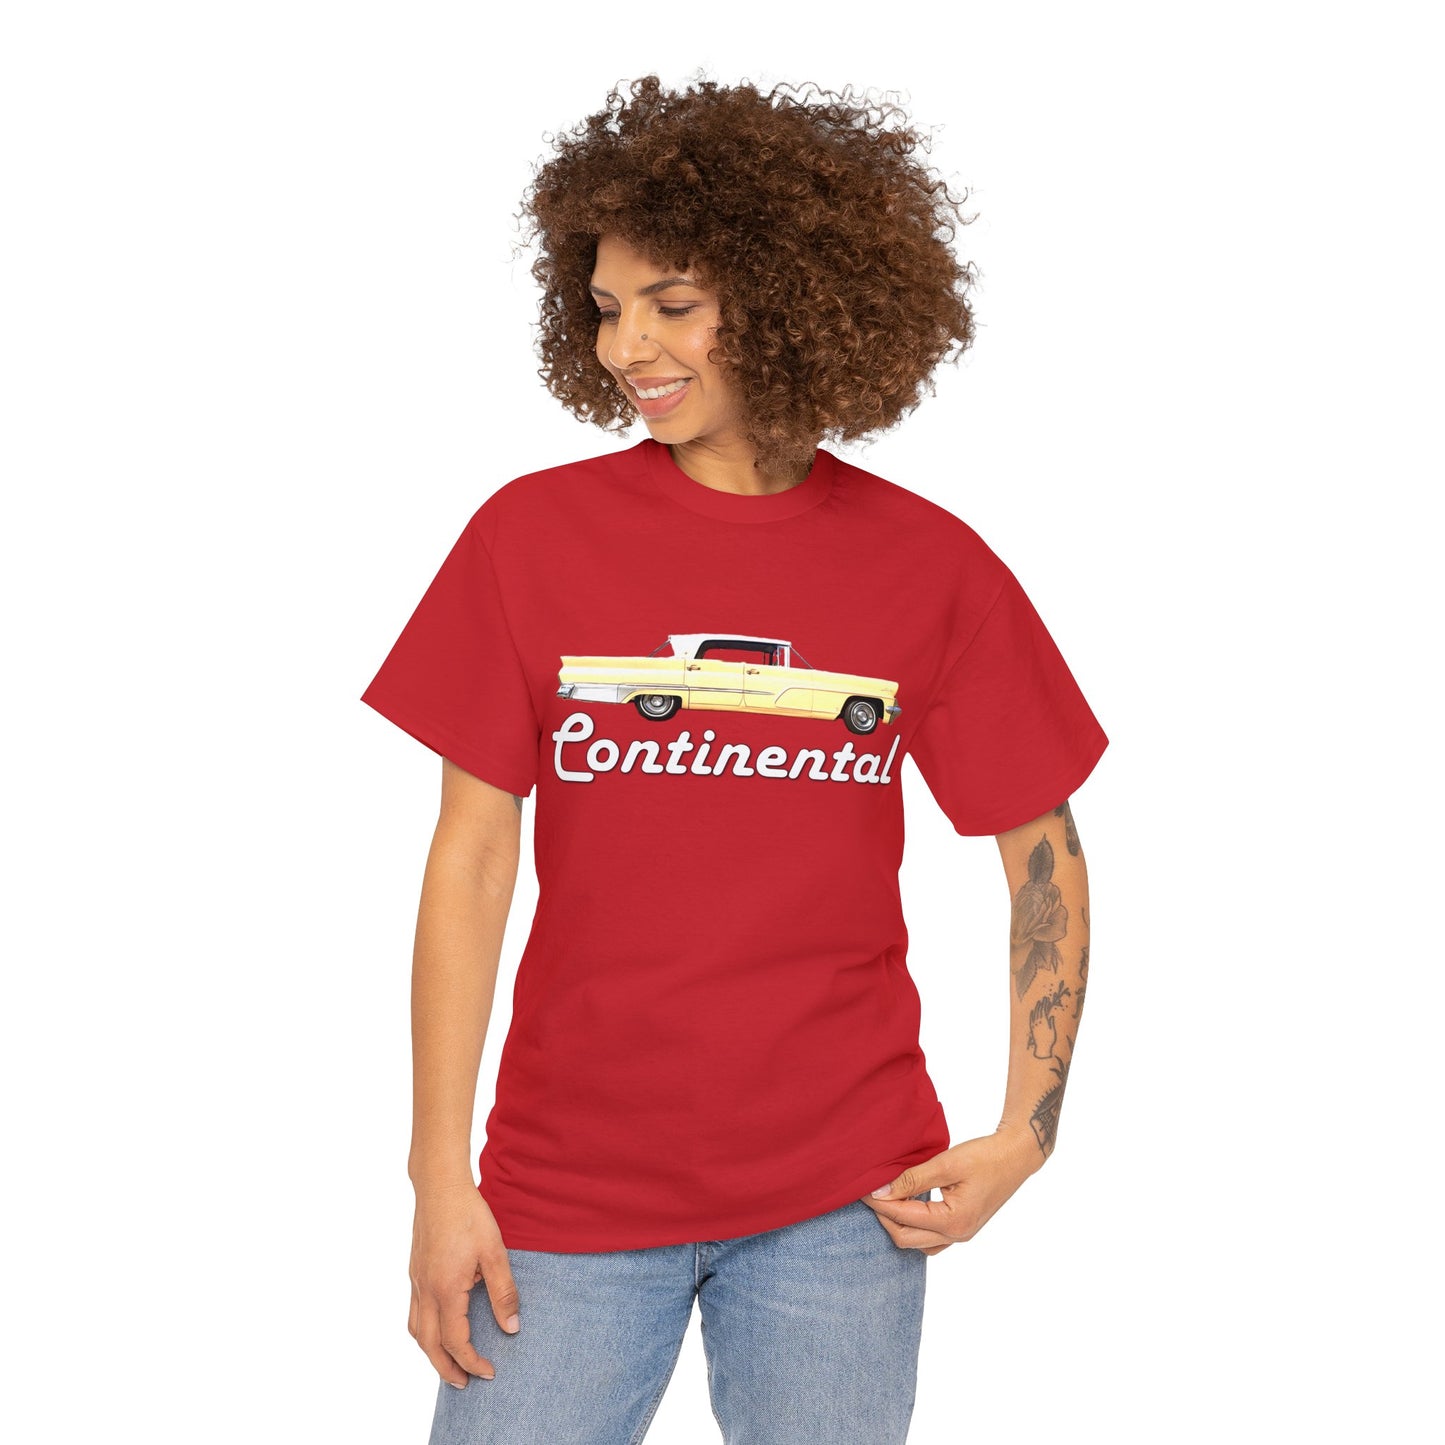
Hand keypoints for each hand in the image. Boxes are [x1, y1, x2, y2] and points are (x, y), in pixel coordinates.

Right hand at [408, 1180, 520, 1386]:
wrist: (439, 1185)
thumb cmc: (469, 1214)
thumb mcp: (495, 1251)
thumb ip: (504, 1291)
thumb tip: (512, 1328)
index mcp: (446, 1289)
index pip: (456, 1341)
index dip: (472, 1362)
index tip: (488, 1373)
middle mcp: (426, 1290)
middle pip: (429, 1346)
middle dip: (446, 1369)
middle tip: (465, 1383)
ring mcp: (416, 1281)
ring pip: (417, 1331)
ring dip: (431, 1353)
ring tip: (450, 1362)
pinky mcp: (415, 1271)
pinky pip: (414, 1313)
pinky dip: (425, 1331)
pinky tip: (440, 1326)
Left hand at [860, 1129, 1042, 1254]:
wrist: (1016, 1156)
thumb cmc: (985, 1156)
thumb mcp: (946, 1164)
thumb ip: (912, 1179)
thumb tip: (882, 1190)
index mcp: (953, 1222)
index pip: (903, 1218)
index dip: (879, 1204)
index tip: (861, 1189)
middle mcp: (957, 1235)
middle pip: (905, 1239)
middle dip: (884, 1217)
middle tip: (869, 1194)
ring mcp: (961, 1235)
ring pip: (917, 1242)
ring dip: (898, 1224)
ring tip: (886, 1199)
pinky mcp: (963, 1227)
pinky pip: (931, 1237)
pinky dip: (914, 1226)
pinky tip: (907, 1206)